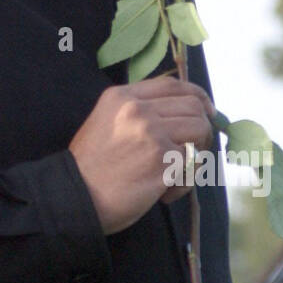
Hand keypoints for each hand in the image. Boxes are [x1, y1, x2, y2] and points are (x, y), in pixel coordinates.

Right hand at [70, 77, 214, 233]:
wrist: (75, 197)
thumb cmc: (91, 168)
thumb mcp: (105, 123)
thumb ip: (136, 113)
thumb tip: (182, 114)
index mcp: (122, 97)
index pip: (172, 85)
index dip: (197, 96)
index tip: (207, 111)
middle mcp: (138, 109)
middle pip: (193, 107)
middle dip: (201, 130)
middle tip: (193, 152)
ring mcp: (152, 133)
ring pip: (200, 131)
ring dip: (196, 155)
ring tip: (175, 175)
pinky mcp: (163, 160)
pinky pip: (194, 165)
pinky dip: (184, 183)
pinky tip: (163, 194)